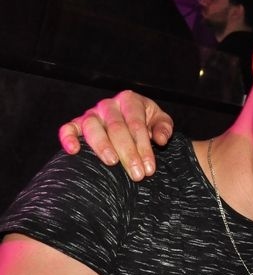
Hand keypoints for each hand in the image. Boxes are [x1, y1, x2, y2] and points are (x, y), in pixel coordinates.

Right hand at [58, 90, 173, 180]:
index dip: (144, 148)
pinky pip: (68, 128)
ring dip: (102, 146)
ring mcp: (91, 113)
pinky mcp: (77, 123)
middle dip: (128, 153)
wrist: (130, 119)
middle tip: (136, 174)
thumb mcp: (160, 121)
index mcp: (130, 100)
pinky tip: (74, 151)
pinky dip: (67, 138)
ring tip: (112, 163)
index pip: (137, 125)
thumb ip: (163, 127)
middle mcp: (108, 105)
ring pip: (92, 127)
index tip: (149, 169)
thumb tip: (160, 139)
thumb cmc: (147, 121)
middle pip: (117, 128)